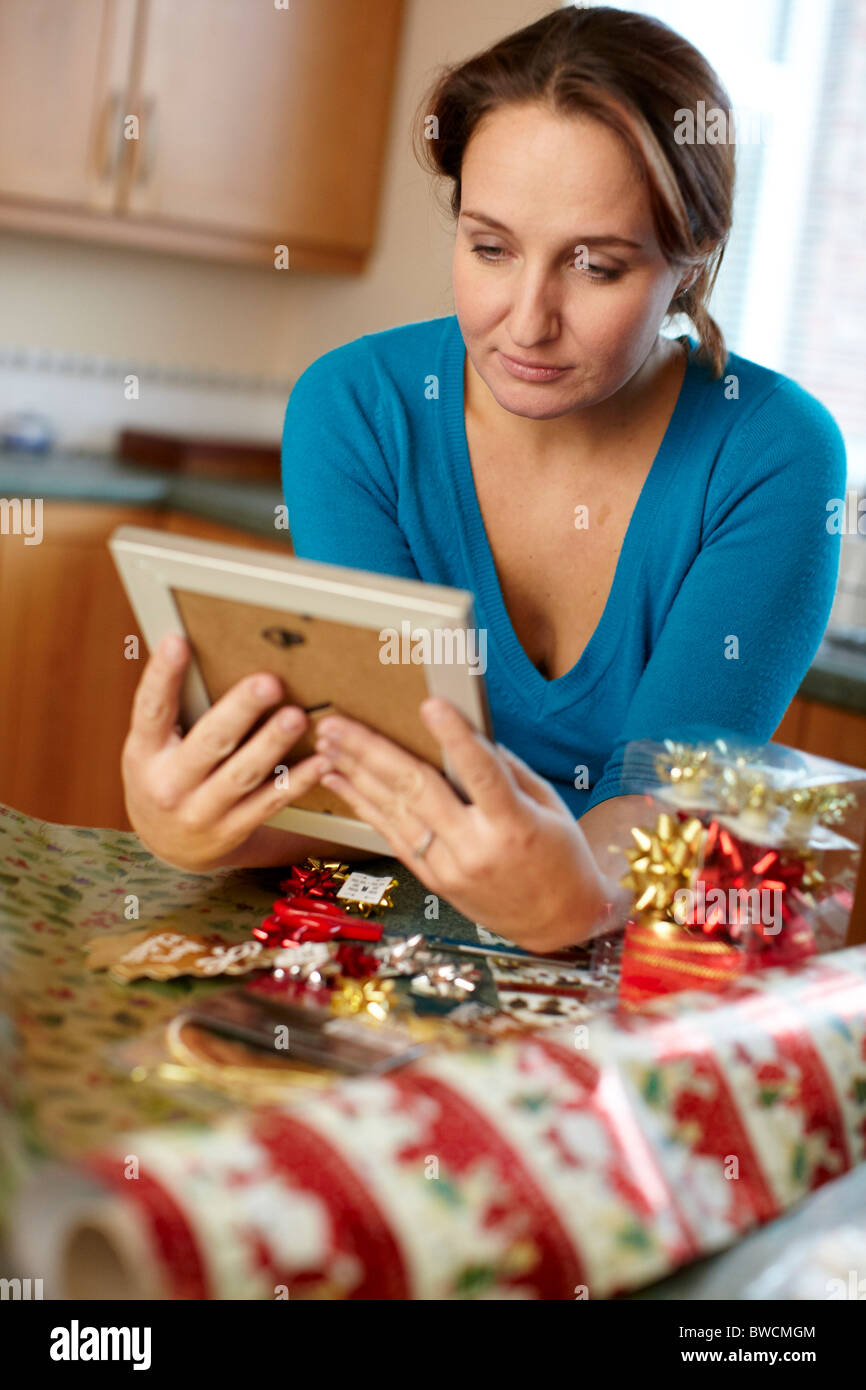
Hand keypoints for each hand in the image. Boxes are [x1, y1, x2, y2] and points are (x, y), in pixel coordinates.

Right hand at [122, 634, 330, 871]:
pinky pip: (269, 803)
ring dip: (272, 744)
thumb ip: (170, 710)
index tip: (176, 642)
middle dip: (240, 710)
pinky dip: (296, 782)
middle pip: (209, 742)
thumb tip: (189, 645)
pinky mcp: (232, 830)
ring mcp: (201, 812)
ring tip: (296, 717)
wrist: (168, 845)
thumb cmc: (164, 776)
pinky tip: (318, 761)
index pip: (151, 709)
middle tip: (269, 682)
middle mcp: (169, 785)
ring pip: (243, 775)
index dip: (161, 676)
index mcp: (143, 754)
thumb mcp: (152, 747)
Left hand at [314, 698, 608, 950]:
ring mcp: (449, 868)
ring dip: (355, 774)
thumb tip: (469, 734)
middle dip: (370, 752)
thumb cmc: (561, 858)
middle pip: (417, 790)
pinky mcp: (433, 880)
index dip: (455, 737)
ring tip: (326, 743)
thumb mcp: (549, 806)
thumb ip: (508, 770)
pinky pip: (393, 835)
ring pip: (394, 811)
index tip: (431, 704)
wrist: (558, 923)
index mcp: (514, 825)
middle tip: (338, 723)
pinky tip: (340, 781)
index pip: (481, 774)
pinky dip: (363, 804)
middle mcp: (475, 848)